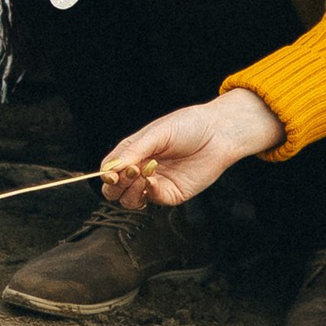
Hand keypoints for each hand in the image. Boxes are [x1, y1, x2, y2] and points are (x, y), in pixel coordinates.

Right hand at [101, 85, 285, 205]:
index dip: (106, 174)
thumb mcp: (158, 133)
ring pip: (129, 200)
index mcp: (135, 151)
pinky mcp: (170, 194)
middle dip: (115, 186)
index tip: (112, 173)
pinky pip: (151, 200)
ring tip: (142, 173)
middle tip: (128, 173)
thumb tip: (111, 169)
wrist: (219, 134)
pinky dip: (148, 192)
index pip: (109, 169)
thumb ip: (134, 151)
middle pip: (114, 189)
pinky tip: (153, 179)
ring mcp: (155, 183)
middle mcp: (141, 168)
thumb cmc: (189, 125)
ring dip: (130, 190)